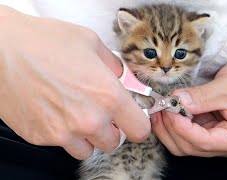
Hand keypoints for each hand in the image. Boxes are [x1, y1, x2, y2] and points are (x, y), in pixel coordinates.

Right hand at [0, 6, 149, 159]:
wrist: (1, 49)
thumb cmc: (43, 42)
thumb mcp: (91, 43)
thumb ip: (113, 65)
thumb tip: (120, 76)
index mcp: (108, 96)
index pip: (139, 129)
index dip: (138, 124)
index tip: (133, 120)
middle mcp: (89, 119)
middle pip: (114, 142)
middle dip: (111, 129)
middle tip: (101, 113)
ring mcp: (64, 132)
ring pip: (89, 149)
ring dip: (88, 136)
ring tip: (77, 114)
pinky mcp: (42, 137)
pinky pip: (62, 146)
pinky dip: (64, 135)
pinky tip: (56, 113)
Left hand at [151, 56, 226, 156]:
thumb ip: (200, 97)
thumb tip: (175, 102)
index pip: (203, 142)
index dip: (181, 127)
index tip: (168, 109)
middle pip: (191, 147)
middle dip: (171, 128)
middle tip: (160, 107)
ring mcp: (219, 138)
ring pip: (185, 143)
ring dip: (169, 127)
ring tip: (160, 108)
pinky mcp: (211, 130)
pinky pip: (188, 133)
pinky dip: (175, 123)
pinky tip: (168, 109)